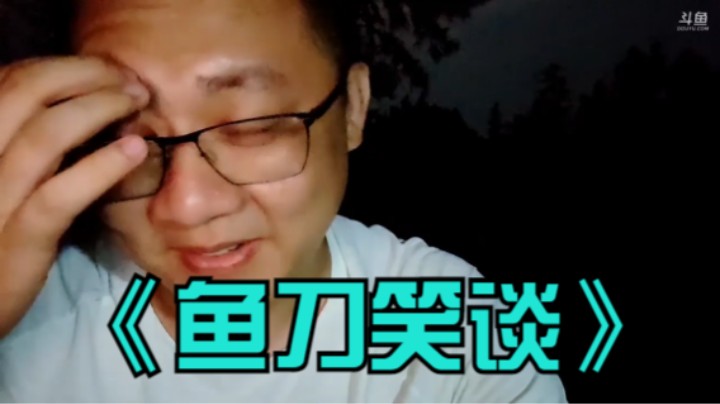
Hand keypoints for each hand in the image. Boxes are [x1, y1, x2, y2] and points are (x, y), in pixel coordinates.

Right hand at [0, 56, 148, 337]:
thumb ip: (25, 141)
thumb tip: (76, 102)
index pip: (9, 80)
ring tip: (138, 103)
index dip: (63, 66)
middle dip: (86, 75)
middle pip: (26, 92)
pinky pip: (62, 194)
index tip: (107, 69)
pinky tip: (136, 149)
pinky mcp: (20, 237)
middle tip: (131, 82)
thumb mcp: (3, 178)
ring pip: (45, 135)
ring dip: (100, 107)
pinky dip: (103, 165)